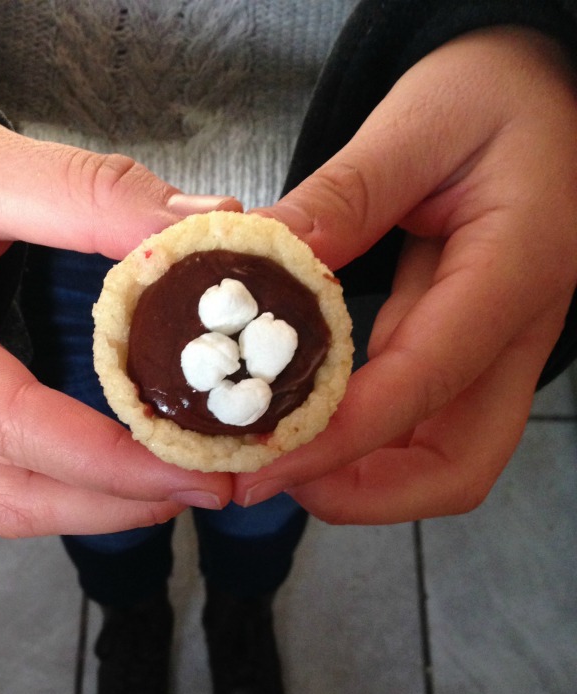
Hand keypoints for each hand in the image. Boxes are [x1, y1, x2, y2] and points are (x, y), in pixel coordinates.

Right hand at [0, 113, 235, 534]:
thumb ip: (85, 194)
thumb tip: (203, 226)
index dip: (101, 454)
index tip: (190, 460)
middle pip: (3, 490)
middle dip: (115, 500)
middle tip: (211, 484)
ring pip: (2, 503)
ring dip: (99, 507)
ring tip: (184, 484)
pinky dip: (72, 489)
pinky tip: (129, 472)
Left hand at [239, 27, 576, 522]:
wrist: (546, 94)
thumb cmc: (498, 92)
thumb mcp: (421, 121)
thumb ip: (343, 197)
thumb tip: (256, 263)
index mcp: (516, 272)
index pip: (424, 382)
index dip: (338, 438)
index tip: (259, 460)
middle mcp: (517, 333)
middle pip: (457, 467)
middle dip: (360, 493)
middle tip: (266, 478)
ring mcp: (497, 353)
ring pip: (438, 458)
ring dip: (354, 477)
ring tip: (267, 457)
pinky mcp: (470, 355)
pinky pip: (418, 423)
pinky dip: (357, 440)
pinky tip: (296, 420)